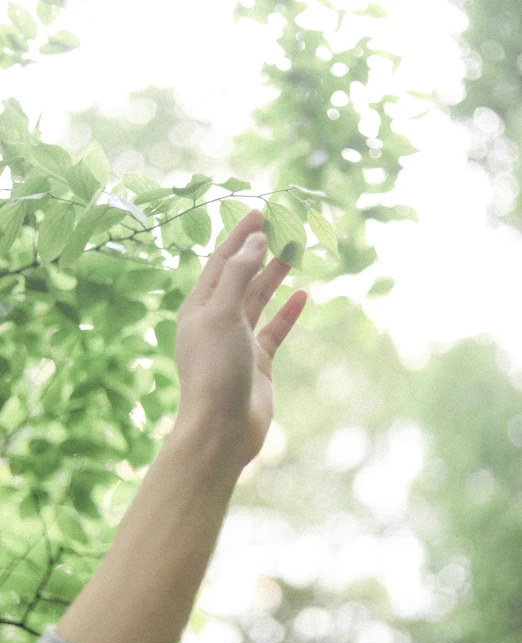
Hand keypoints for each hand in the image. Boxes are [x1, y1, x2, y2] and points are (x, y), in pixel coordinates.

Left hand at [174, 208, 307, 468]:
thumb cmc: (215, 371)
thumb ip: (239, 276)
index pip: (221, 261)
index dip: (240, 236)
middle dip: (260, 252)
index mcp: (198, 307)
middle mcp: (216, 321)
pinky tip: (303, 295)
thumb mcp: (223, 314)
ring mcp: (237, 342)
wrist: (222, 429)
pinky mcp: (257, 362)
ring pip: (259, 300)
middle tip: (284, 227)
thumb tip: (254, 241)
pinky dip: (288, 312)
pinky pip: (274, 329)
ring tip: (295, 251)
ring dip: (275, 276)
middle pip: (241, 277)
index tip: (260, 213)